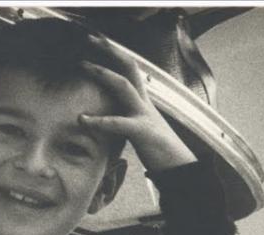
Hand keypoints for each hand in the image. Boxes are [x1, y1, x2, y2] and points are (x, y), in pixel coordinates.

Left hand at [78, 35, 197, 172]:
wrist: (181, 170)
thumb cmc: (160, 153)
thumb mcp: (142, 129)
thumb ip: (127, 119)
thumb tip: (111, 117)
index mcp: (144, 102)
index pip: (131, 69)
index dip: (115, 52)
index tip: (98, 40)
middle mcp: (145, 103)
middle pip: (129, 66)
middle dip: (110, 49)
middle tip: (89, 37)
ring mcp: (145, 116)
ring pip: (124, 86)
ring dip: (102, 73)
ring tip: (82, 65)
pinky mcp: (143, 133)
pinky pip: (119, 123)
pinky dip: (100, 121)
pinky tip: (82, 120)